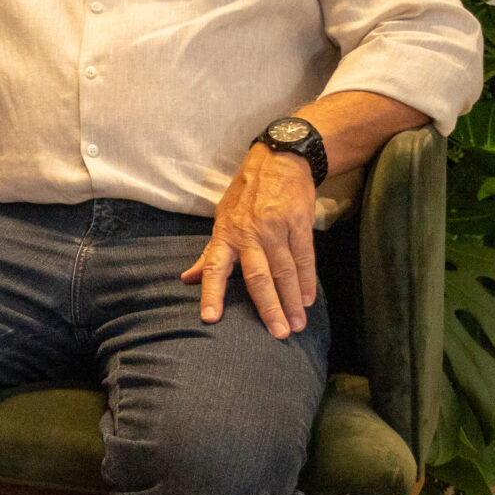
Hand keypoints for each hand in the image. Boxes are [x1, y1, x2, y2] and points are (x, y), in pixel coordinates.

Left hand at [182, 145, 318, 339]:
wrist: (278, 160)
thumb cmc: (245, 195)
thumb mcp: (221, 219)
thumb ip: (208, 253)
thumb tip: (186, 279)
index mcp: (226, 235)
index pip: (214, 268)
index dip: (211, 293)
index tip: (210, 318)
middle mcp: (250, 234)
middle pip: (258, 276)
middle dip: (268, 307)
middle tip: (278, 334)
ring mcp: (276, 228)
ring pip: (285, 271)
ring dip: (292, 300)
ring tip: (297, 325)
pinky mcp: (299, 223)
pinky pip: (305, 257)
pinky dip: (307, 280)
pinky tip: (308, 299)